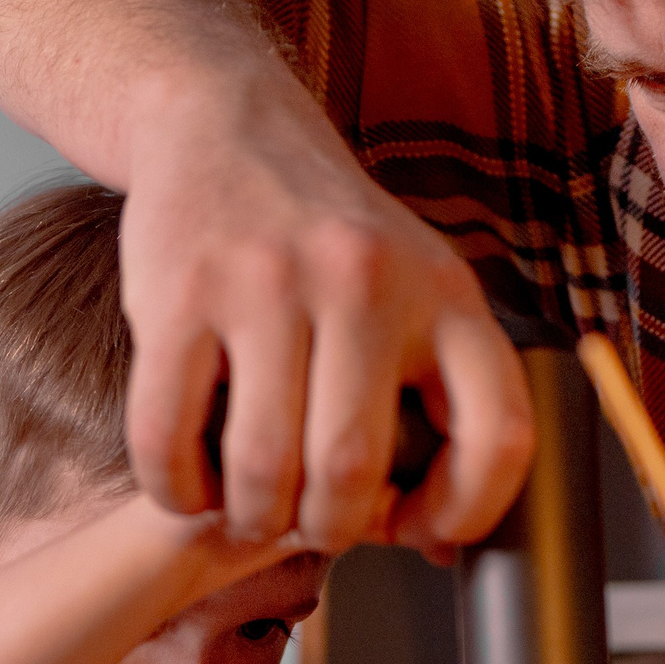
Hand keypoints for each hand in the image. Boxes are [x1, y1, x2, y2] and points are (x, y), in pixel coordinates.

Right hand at [0, 0, 532, 556]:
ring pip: (262, 468)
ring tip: (249, 508)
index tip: (420, 528)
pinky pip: (168, 434)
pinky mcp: (178, 291)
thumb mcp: (417, 287)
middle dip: (327, 529)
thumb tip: (436, 541)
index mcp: (445, 293)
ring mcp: (266, 283)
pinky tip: (187, 483)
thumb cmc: (330, 238)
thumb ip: (438, 396)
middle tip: (308, 522)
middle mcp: (364, 282)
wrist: (226, 122)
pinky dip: (175, 488)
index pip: (496, 435)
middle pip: (352, 473)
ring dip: (251, 517)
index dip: (464, 512)